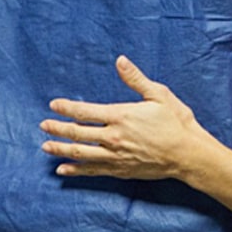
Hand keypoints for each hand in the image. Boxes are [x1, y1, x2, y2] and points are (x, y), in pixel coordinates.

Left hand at [40, 55, 211, 179]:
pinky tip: (63, 170)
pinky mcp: (120, 170)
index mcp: (121, 116)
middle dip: (57, 128)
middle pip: (77, 134)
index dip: (67, 108)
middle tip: (43, 125)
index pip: (85, 112)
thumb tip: (120, 60)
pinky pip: (92, 171)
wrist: (189, 154)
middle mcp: (114, 138)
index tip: (53, 104)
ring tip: (46, 146)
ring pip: (80, 154)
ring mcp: (115, 156)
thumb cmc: (177, 122)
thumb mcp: (159, 94)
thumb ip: (135, 79)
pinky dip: (76, 171)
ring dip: (61, 150)